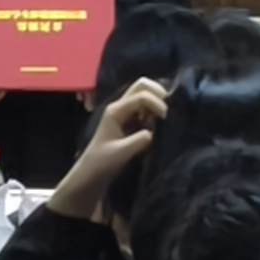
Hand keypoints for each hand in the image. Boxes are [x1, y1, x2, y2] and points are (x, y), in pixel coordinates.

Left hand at [47, 76, 166, 221]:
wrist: (91, 173)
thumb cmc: (103, 163)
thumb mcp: (122, 153)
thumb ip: (139, 140)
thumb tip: (155, 131)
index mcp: (116, 110)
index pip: (140, 95)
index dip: (156, 103)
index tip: (165, 118)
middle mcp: (119, 106)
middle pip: (141, 86)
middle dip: (158, 92)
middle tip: (168, 110)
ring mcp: (124, 112)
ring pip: (143, 94)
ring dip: (156, 101)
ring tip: (164, 117)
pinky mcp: (128, 121)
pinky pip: (144, 107)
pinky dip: (153, 110)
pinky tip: (158, 123)